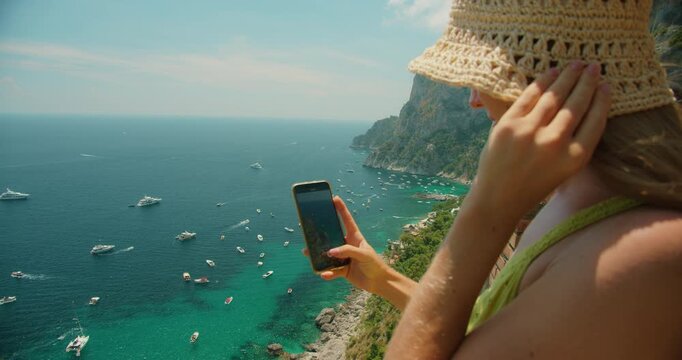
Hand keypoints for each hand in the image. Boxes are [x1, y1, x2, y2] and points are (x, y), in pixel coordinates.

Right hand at [302, 196, 390, 293]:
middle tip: (309, 229)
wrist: (378, 282)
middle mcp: (347, 246)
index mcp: (355, 237)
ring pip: (327, 254)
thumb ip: (348, 251)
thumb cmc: (374, 264)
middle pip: (331, 237)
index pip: (347, 220)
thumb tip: (330, 252)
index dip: (341, 209)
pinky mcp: (342, 270)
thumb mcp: (364, 254)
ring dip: (318, 254)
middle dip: (321, 233)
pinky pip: (331, 271)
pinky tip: (324, 274)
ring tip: (308, 253)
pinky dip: (327, 273)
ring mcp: (344, 258)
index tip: (334, 198)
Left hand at [472, 62, 610, 217]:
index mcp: (574, 158)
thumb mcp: (565, 170)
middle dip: (587, 82)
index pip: (595, 120)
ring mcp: (530, 132)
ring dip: (567, 76)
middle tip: (594, 66)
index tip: (607, 85)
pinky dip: (543, 81)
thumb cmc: (534, 184)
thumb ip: (576, 142)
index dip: (603, 100)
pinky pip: (530, 96)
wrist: (498, 197)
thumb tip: (587, 104)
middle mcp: (555, 143)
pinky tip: (552, 73)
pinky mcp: (509, 124)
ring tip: (576, 64)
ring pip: (554, 96)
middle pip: (577, 104)